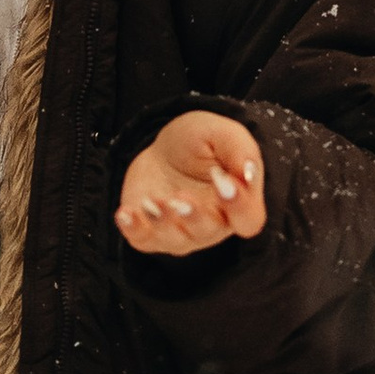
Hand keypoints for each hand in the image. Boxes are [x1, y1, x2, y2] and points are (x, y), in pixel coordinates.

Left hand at [116, 110, 264, 258]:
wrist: (165, 148)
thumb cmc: (201, 143)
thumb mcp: (224, 133)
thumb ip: (242, 150)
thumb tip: (248, 173)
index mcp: (238, 203)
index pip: (248, 220)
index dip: (239, 206)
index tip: (222, 180)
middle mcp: (212, 224)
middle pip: (208, 232)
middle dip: (193, 216)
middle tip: (180, 196)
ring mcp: (180, 232)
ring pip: (176, 240)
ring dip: (163, 222)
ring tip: (152, 201)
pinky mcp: (150, 232)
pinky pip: (143, 240)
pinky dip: (133, 229)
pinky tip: (126, 213)